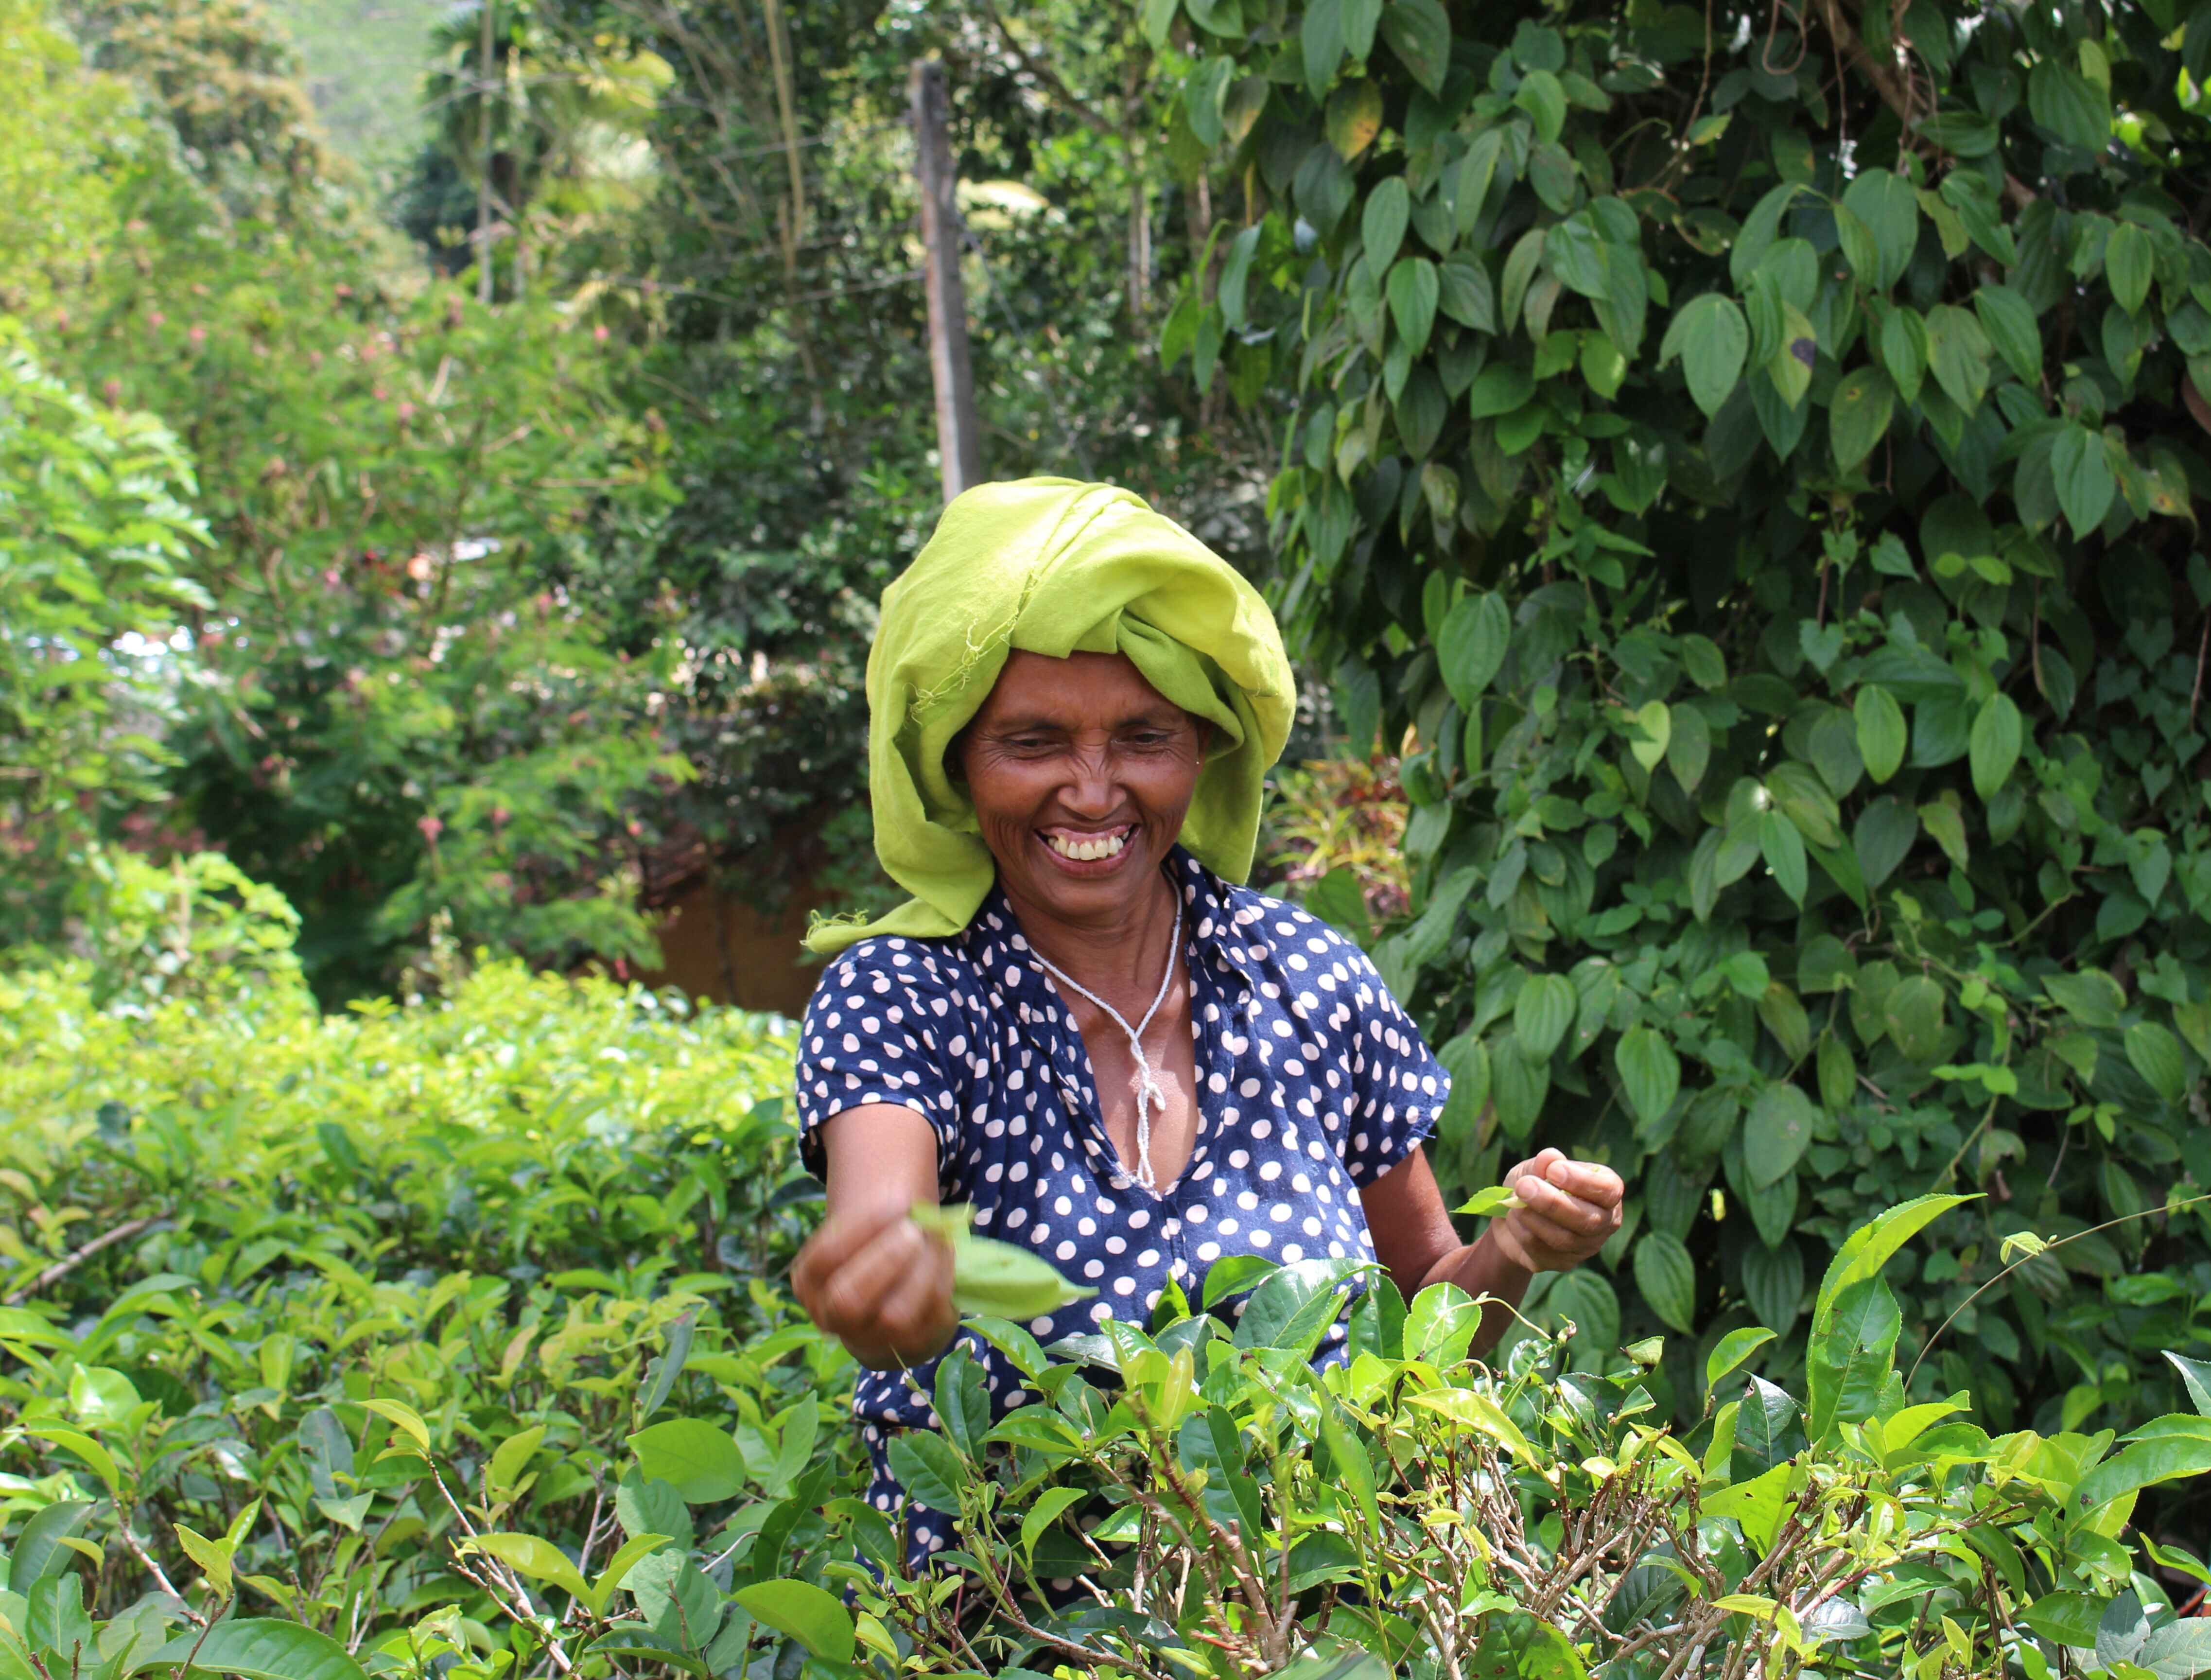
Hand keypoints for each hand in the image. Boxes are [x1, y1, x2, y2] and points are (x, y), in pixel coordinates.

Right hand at [791, 1204, 958, 1369]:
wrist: (889, 1315)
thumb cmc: (870, 1260)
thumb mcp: (861, 1239)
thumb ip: (877, 1222)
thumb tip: (912, 1205)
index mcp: (809, 1283)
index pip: (826, 1256)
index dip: (864, 1225)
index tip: (898, 1199)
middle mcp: (830, 1318)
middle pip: (849, 1297)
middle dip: (885, 1258)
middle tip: (913, 1230)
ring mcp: (869, 1340)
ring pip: (894, 1314)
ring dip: (922, 1270)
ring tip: (936, 1238)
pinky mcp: (910, 1348)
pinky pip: (929, 1316)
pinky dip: (943, 1280)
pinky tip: (946, 1255)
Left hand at [1489, 1149, 1624, 1273]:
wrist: (1512, 1214)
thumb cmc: (1533, 1184)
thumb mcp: (1534, 1168)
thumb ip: (1542, 1164)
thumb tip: (1550, 1157)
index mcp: (1607, 1192)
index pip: (1608, 1191)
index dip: (1582, 1182)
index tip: (1553, 1170)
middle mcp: (1604, 1221)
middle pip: (1588, 1220)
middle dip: (1553, 1204)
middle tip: (1523, 1186)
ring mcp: (1586, 1246)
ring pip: (1566, 1239)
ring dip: (1534, 1218)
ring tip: (1514, 1201)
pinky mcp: (1564, 1263)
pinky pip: (1544, 1253)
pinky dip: (1523, 1233)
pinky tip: (1514, 1218)